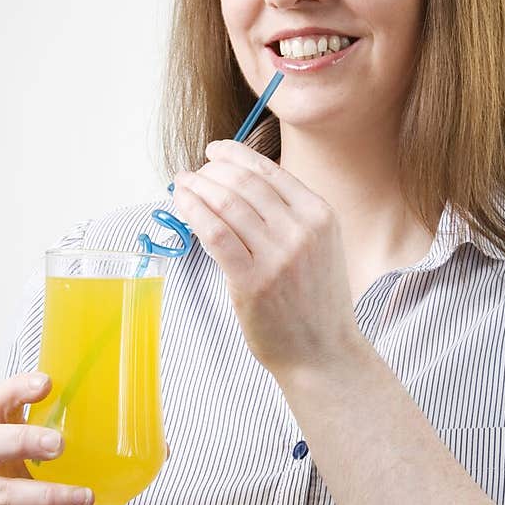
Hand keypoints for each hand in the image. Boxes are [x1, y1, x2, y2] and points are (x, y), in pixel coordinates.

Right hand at [0, 373, 94, 504]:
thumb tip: (163, 446)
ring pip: (6, 494)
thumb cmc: (45, 504)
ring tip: (88, 497)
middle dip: (24, 439)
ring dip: (51, 495)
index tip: (47, 383)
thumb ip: (101, 453)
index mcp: (0, 435)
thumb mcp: (66, 471)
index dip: (17, 389)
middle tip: (60, 444)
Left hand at [171, 140, 362, 375]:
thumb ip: (290, 214)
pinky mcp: (251, 281)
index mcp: (320, 215)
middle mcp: (302, 230)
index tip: (214, 152)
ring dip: (196, 188)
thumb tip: (240, 182)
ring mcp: (277, 256)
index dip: (234, 155)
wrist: (323, 353)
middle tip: (194, 175)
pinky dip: (192, 213)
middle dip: (211, 172)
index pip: (268, 170)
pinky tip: (181, 205)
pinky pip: (214, 234)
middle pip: (243, 183)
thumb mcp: (320, 245)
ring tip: (182, 186)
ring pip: (225, 204)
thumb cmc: (315, 301)